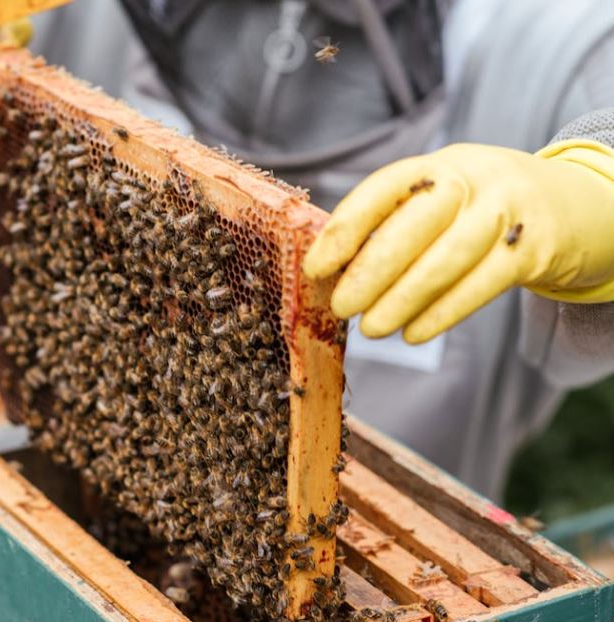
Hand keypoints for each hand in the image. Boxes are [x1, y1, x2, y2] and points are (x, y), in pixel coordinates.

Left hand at [303, 140, 613, 343]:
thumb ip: (394, 223)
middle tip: (342, 307)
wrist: (567, 203)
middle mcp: (472, 180)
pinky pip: (482, 285)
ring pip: (448, 259)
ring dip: (403, 299)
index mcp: (436, 166)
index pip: (383, 190)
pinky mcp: (533, 248)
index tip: (316, 267)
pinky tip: (413, 333)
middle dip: (371, 270)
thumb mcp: (440, 196)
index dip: (345, 229)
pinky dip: (443, 312)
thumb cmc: (476, 207)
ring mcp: (506, 211)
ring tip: (371, 328)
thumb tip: (334, 271)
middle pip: (415, 225)